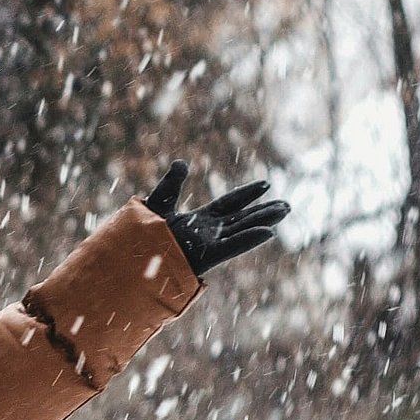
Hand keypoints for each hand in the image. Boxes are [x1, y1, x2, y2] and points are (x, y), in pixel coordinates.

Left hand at [143, 160, 289, 276]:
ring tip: (285, 211)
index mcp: (198, 220)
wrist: (132, 256)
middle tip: (287, 204)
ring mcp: (209, 245)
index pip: (228, 204)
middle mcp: (208, 233)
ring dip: (264, 221)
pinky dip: (249, 239)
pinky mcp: (205, 257)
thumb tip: (181, 163)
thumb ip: (171, 183)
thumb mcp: (158, 202)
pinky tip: (269, 231)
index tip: (266, 184)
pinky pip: (231, 247)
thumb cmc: (140, 233)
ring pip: (243, 230)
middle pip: (242, 218)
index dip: (247, 194)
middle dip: (264, 211)